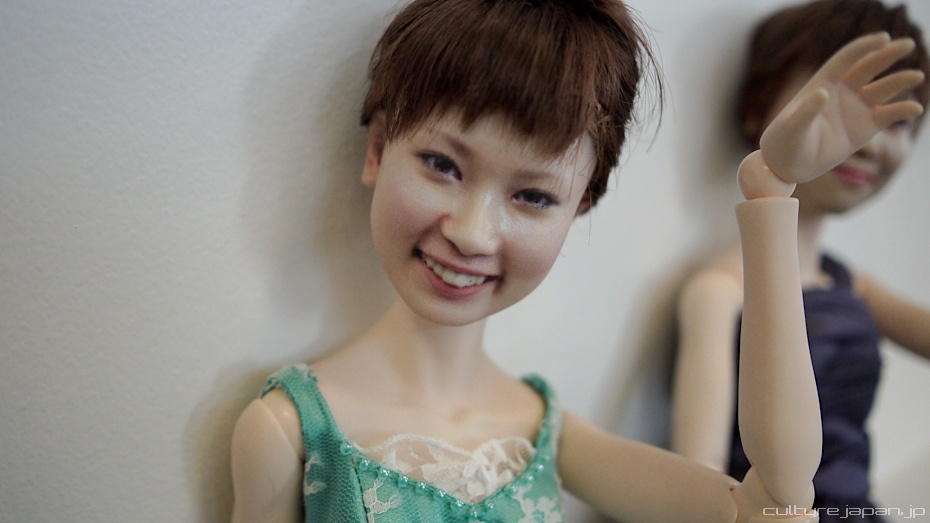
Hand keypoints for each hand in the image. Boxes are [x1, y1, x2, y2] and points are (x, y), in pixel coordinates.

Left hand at [760, 32, 923, 183]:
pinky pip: (888, 114)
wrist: (788, 166)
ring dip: (900, 81)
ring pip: (883, 88)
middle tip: (908, 44)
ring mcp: (855, 108)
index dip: (864, 47)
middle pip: (869, 67)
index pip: (846, 59)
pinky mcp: (865, 128)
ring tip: (917, 76)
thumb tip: (822, 94)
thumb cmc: (784, 142)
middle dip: (888, 55)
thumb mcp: (791, 126)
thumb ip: (806, 111)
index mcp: (823, 83)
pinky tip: (915, 109)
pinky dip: (902, 110)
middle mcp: (842, 91)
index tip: (883, 38)